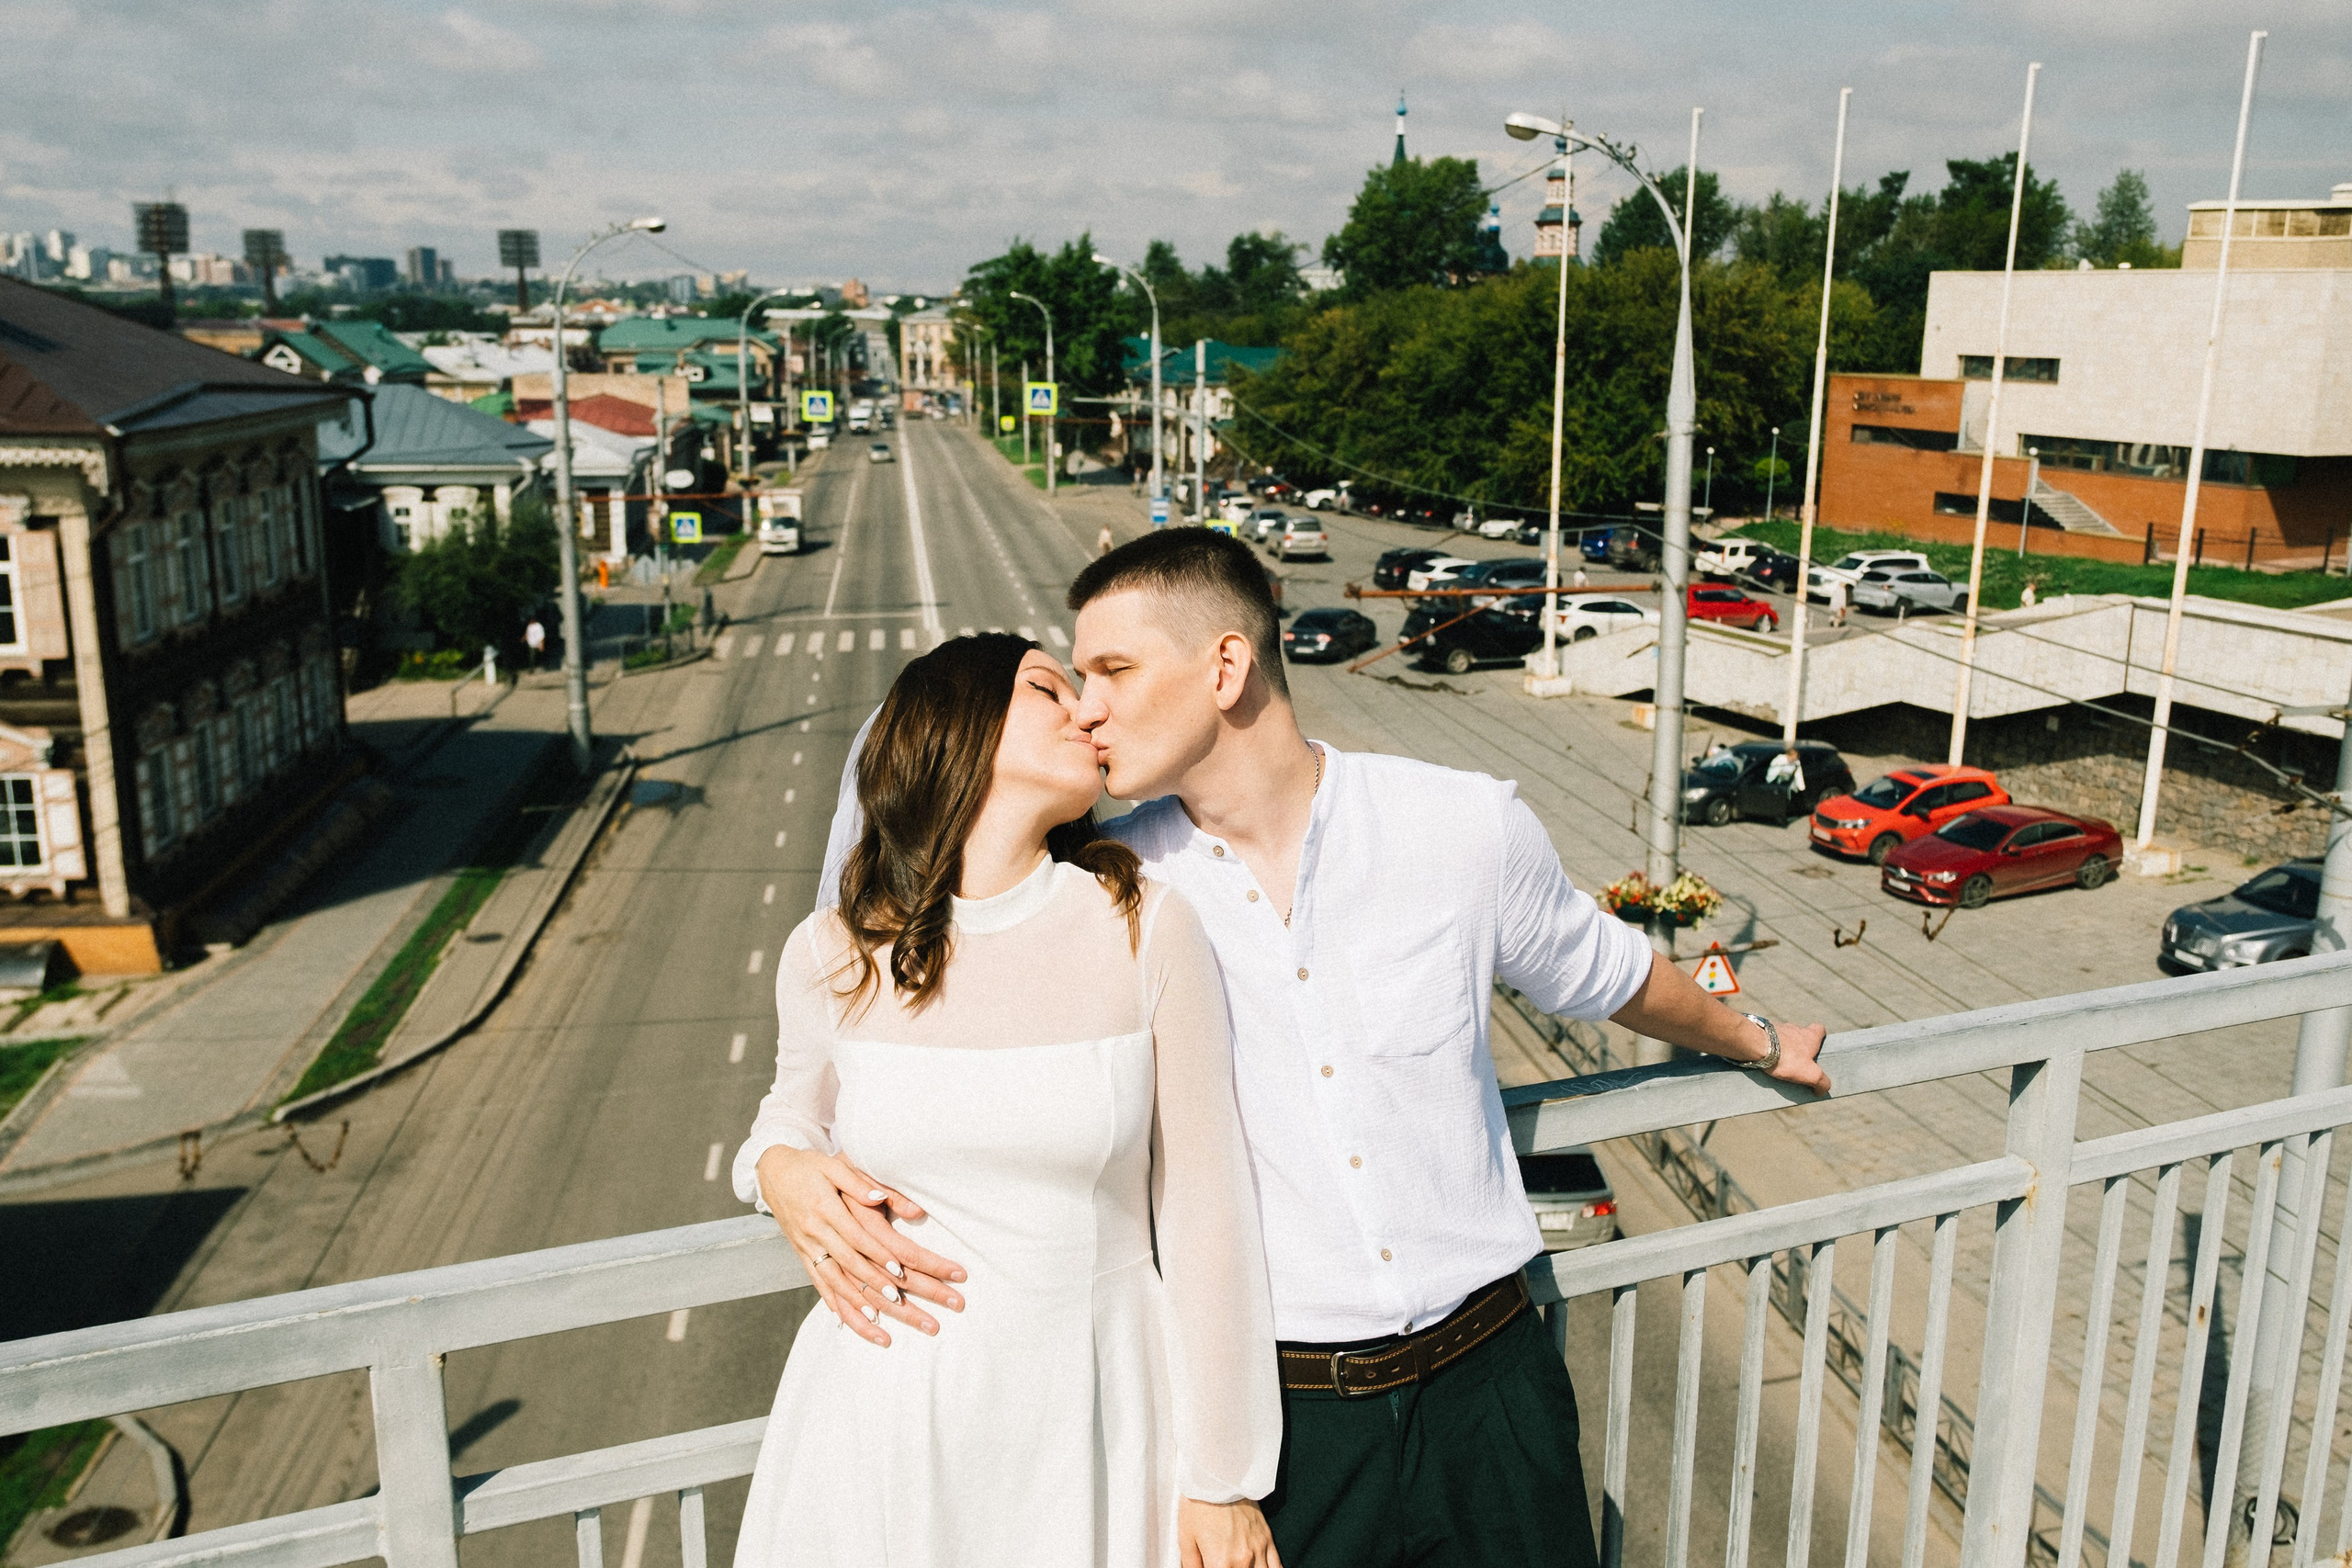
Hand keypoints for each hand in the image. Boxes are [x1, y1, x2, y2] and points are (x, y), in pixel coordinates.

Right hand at [754, 1145, 966, 1346]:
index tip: (900, 1272)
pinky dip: (833, 1305)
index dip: (878, 1256)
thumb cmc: (809, 1166)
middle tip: (900, 1302)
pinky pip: (818, 1285)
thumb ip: (860, 1183)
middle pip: (851, 1265)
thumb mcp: (834, 1165)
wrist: (771, 1172)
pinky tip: (847, 1324)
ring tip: (879, 1326)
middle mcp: (815, 1233)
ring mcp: (807, 1248)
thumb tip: (883, 1199)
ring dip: (857, 1306)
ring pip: (834, 1283)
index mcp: (825, 1209)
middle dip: (878, 1287)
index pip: (857, 1238)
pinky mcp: (802, 1255)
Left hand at [1178, 1499, 1280, 1567]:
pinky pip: (1277, 1566)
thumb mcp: (1185, 1538)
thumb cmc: (1199, 1504)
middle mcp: (1243, 1560)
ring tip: (1241, 1566)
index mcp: (1221, 1564)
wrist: (1218, 1476)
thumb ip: (1191, 1565)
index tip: (1211, 1566)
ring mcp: (1258, 1549)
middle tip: (1222, 1564)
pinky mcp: (1266, 1538)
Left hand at [1756, 1018, 1830, 1095]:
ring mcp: (1777, 1028)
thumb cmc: (1786, 1058)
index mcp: (1809, 1035)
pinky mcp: (1761, 1032)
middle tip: (1797, 1064)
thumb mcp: (1811, 1074)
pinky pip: (1768, 1041)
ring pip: (1783, 1039)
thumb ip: (1822, 1082)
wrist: (1756, 1045)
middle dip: (1800, 1048)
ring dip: (1783, 1049)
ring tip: (1779, 1065)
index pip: (1820, 1029)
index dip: (1820, 1038)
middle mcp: (1794, 1028)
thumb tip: (1823, 1090)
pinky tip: (1765, 1061)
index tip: (1817, 1050)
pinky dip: (1768, 1049)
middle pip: (1800, 1036)